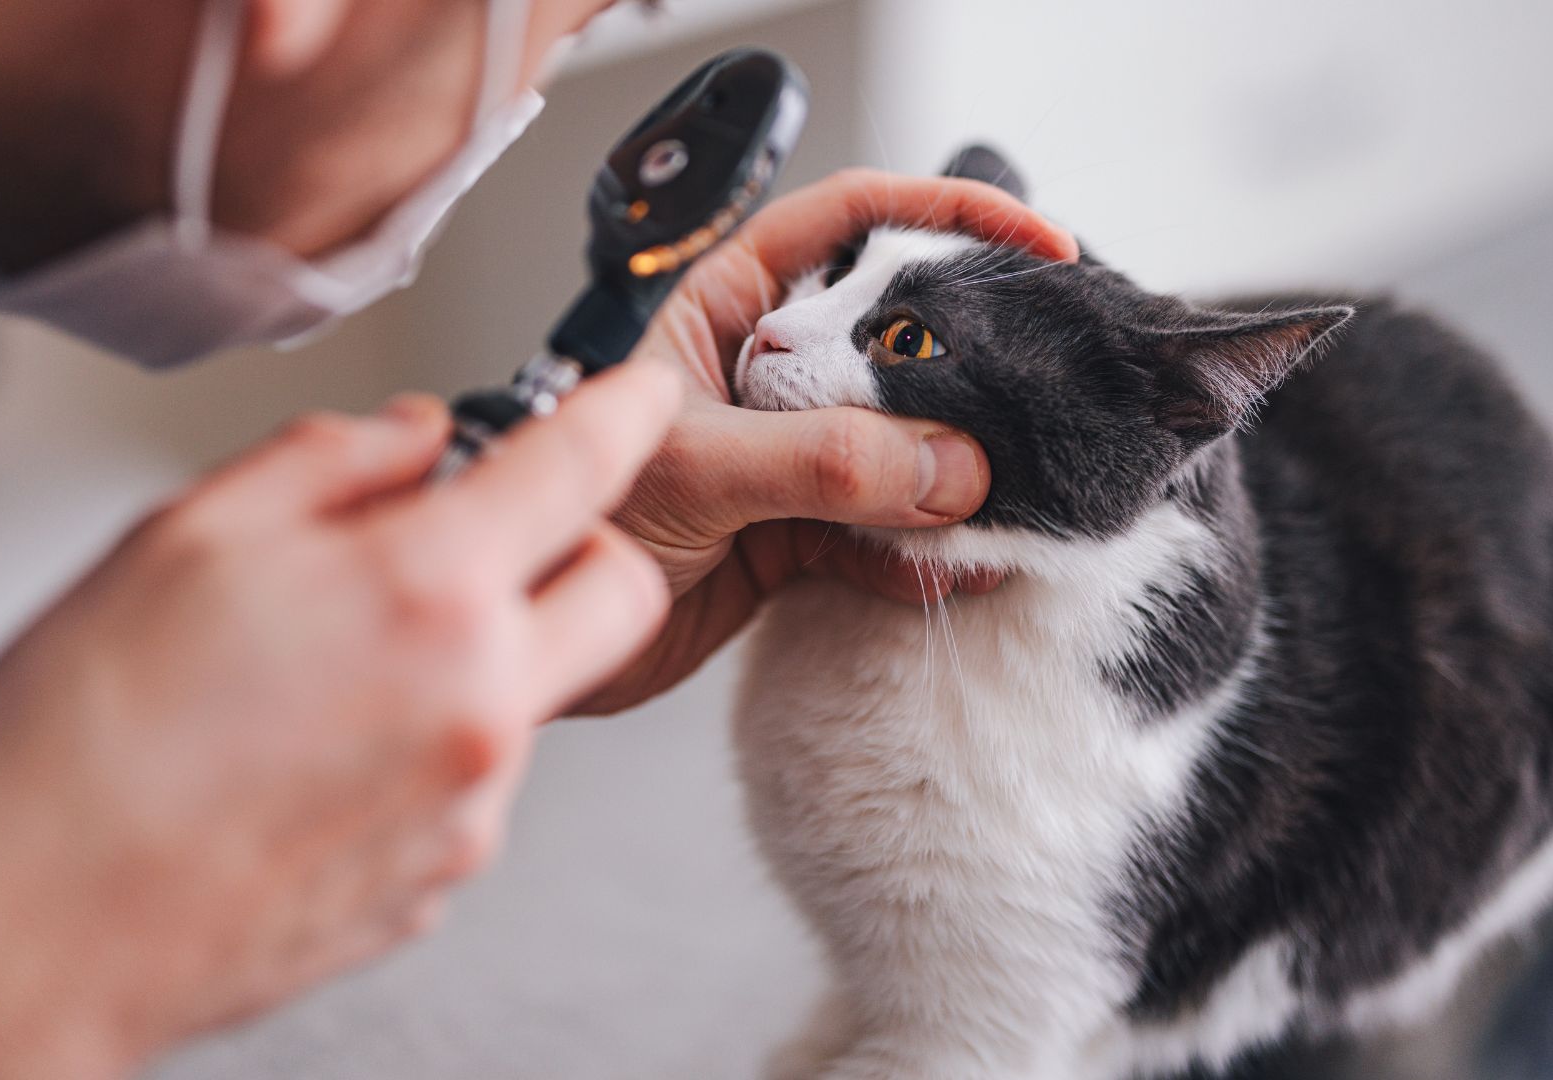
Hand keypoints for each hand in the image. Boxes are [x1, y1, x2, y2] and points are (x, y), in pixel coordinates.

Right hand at [0, 363, 677, 1077]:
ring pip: (537, 691)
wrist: (19, 923)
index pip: (581, 470)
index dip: (629, 411)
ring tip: (329, 669)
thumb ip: (332, 463)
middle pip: (623, 596)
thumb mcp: (189, 533)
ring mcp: (470, 807)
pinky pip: (474, 781)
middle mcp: (479, 704)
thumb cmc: (78, 732)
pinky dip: (428, 744)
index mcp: (426, 593)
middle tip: (493, 538)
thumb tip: (418, 437)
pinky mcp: (439, 881)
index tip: (648, 393)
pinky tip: (315, 752)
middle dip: (586, 547)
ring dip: (480, 655)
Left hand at [584, 169, 1076, 712]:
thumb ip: (822, 459)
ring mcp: (784, 454)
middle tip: (1032, 398)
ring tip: (1010, 501)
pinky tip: (955, 570)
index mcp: (728, 305)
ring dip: (956, 479)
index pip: (852, 222)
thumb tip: (951, 465)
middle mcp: (764, 371)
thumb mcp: (697, 464)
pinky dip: (921, 558)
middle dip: (968, 369)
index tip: (1033, 244)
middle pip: (896, 342)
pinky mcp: (790, 537)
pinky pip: (880, 537)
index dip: (945, 218)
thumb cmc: (559, 506)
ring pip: (900, 447)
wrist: (519, 625)